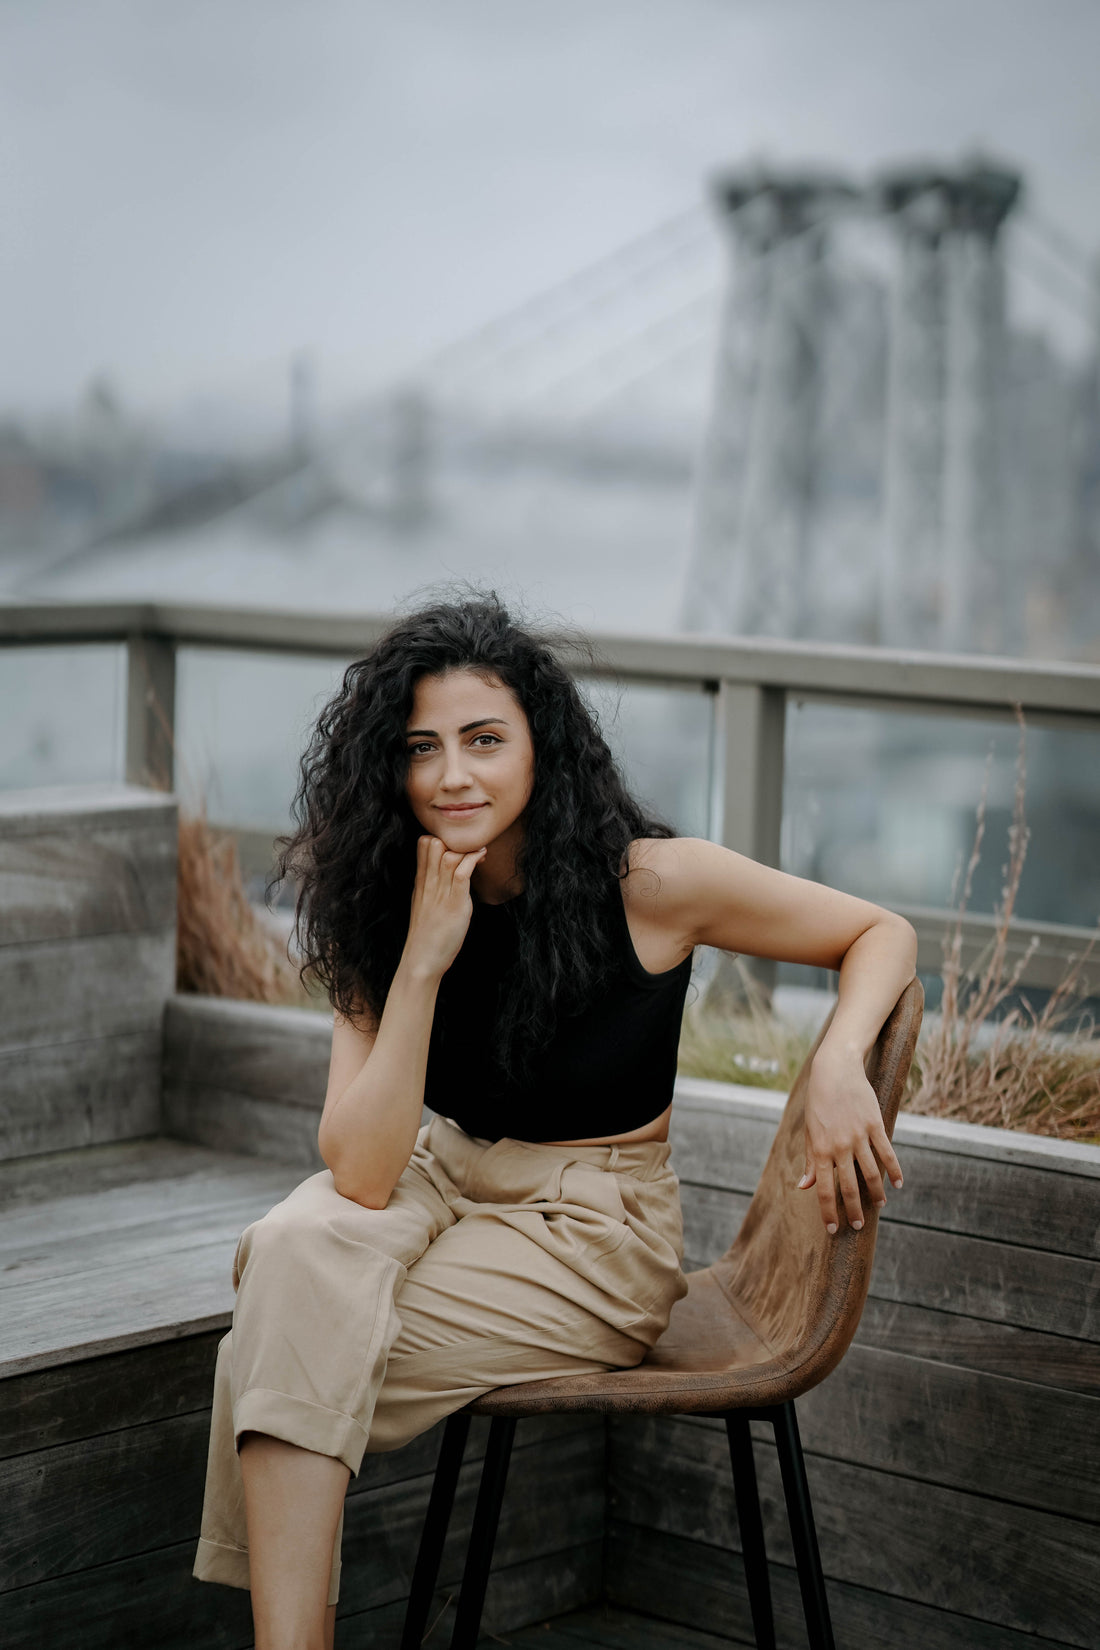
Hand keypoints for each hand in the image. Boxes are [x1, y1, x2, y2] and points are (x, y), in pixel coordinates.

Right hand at [403, 835, 486, 979]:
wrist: (421, 960)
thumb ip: (430, 885)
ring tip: (479, 853)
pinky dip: (473, 861)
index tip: (457, 845)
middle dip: (454, 840)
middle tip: (469, 848)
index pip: (423, 843)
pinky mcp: (454, 905)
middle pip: (435, 843)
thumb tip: (441, 870)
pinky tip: (481, 858)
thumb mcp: (422, 903)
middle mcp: (428, 883)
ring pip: (449, 855)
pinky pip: (461, 873)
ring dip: (467, 849)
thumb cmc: (426, 935)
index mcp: (420, 882)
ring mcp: (440, 893)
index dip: (441, 838)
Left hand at [797, 1046, 902, 1233]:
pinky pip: (887, 1153)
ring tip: (879, 1206)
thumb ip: (812, 1160)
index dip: (828, 1213)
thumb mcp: (810, 1131)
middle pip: (848, 1187)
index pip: (824, 1190)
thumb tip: (805, 1186)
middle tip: (857, 1225)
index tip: (832, 1229)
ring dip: (876, 1194)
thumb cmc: (819, 1102)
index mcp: (820, 1149)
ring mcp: (859, 1136)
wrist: (835, 1070)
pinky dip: (894, 1171)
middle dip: (853, 1210)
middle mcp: (839, 1146)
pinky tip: (898, 1184)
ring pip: (871, 1174)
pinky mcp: (875, 1125)